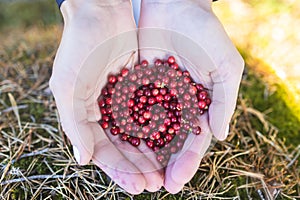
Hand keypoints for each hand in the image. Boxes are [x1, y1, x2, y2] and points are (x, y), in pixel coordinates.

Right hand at [49, 0, 162, 193]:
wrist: (101, 12)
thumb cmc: (79, 47)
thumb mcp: (68, 86)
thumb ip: (74, 123)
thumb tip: (83, 160)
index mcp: (85, 114)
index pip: (102, 150)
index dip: (119, 170)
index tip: (136, 186)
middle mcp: (105, 110)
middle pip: (123, 146)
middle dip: (138, 166)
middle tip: (155, 185)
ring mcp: (123, 99)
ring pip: (140, 132)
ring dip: (151, 152)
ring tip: (165, 171)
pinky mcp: (140, 86)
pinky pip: (152, 111)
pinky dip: (161, 127)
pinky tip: (172, 142)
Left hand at [138, 0, 243, 192]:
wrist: (174, 4)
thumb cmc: (205, 33)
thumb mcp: (225, 66)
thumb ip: (224, 100)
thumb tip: (220, 135)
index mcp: (201, 103)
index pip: (194, 140)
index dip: (186, 162)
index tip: (175, 181)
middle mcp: (178, 104)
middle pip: (169, 141)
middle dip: (162, 164)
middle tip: (152, 186)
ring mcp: (157, 96)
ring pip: (148, 130)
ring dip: (142, 153)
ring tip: (134, 174)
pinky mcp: (138, 84)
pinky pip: (131, 109)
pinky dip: (126, 127)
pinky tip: (119, 144)